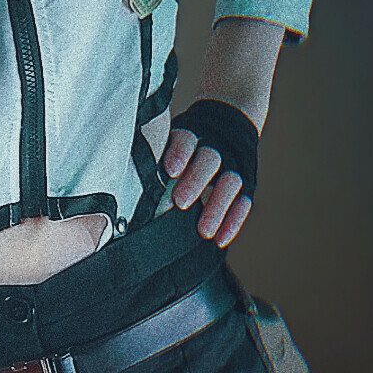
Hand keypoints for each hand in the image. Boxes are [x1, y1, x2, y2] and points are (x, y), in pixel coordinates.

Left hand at [162, 127, 251, 247]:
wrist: (224, 133)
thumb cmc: (182, 152)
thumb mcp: (168, 145)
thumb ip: (154, 161)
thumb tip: (126, 188)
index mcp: (192, 136)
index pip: (187, 139)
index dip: (180, 153)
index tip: (170, 170)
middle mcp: (215, 149)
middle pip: (210, 160)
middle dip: (195, 181)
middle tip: (180, 203)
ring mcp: (233, 167)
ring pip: (230, 183)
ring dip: (217, 208)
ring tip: (202, 231)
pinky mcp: (246, 186)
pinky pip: (243, 203)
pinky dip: (233, 222)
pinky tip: (220, 240)